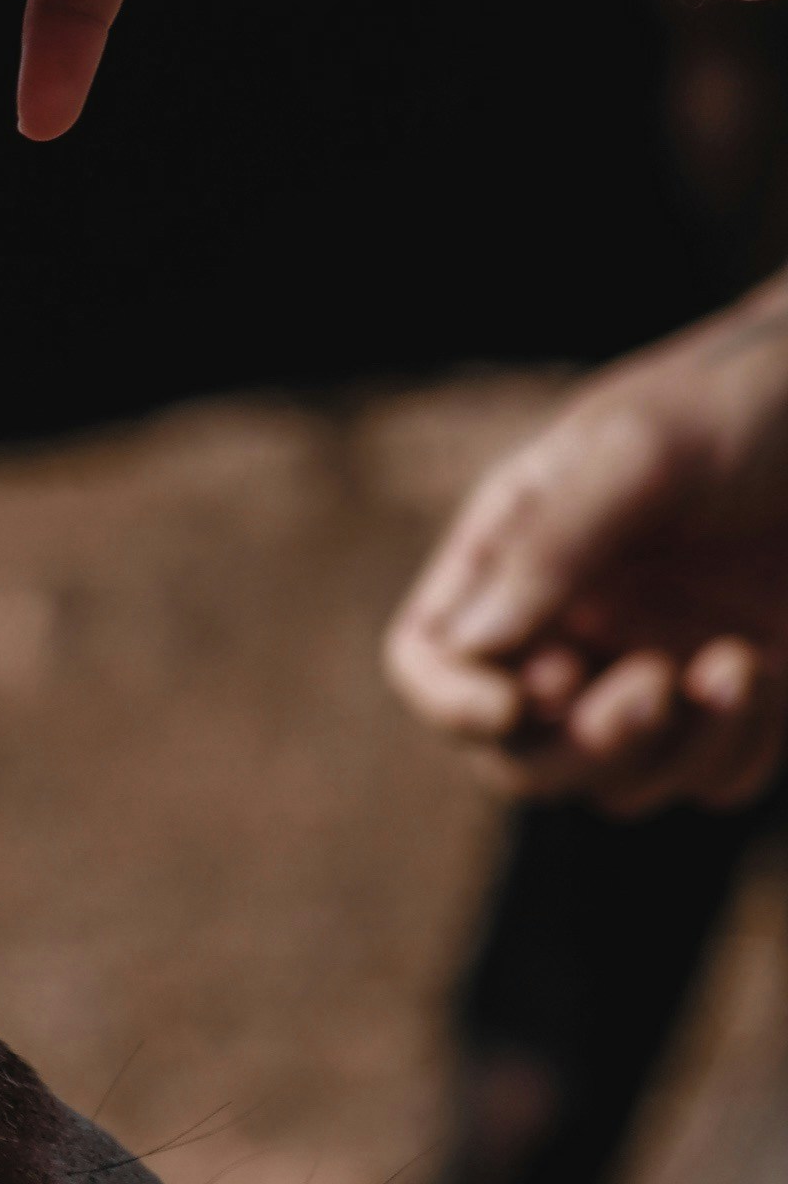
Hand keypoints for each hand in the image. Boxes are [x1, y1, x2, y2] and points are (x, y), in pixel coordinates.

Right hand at [384, 275, 787, 812]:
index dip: (451, 700)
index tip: (515, 706)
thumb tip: (474, 647)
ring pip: (615, 784)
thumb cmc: (748, 399)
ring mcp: (651, 666)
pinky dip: (737, 749)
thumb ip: (553, 544)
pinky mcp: (737, 700)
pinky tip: (775, 668)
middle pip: (514, 753)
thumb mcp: (640, 450)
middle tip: (654, 687)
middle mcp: (570, 622)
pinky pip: (710, 780)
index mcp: (514, 550)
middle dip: (577, 746)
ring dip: (675, 750)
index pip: (430, 656)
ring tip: (738, 663)